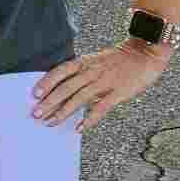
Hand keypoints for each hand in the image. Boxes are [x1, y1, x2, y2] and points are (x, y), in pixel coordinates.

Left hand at [31, 39, 171, 131]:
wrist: (145, 53)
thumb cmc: (119, 59)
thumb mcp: (96, 60)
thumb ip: (82, 72)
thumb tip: (64, 88)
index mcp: (84, 62)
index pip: (60, 71)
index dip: (46, 82)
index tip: (34, 94)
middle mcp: (91, 71)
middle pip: (65, 88)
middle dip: (49, 102)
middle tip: (36, 114)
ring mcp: (104, 82)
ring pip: (79, 98)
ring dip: (63, 112)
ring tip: (51, 122)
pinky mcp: (118, 93)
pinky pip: (100, 108)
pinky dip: (89, 119)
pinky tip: (79, 128)